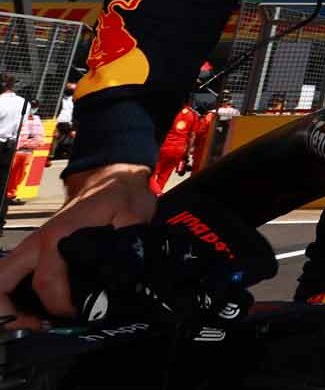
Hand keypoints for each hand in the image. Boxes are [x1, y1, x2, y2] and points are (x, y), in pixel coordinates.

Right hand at [0, 164, 154, 326]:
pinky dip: (18, 294)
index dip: (59, 306)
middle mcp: (39, 242)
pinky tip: (38, 308)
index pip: (46, 282)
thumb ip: (130, 243)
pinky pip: (16, 275)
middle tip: (33, 326)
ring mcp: (34, 245)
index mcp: (58, 236)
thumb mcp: (133, 215)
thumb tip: (126, 271)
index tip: (77, 315)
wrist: (110, 176)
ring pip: (4, 277)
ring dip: (10, 304)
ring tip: (34, 322)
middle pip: (2, 280)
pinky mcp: (37, 249)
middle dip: (9, 310)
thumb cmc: (118, 194)